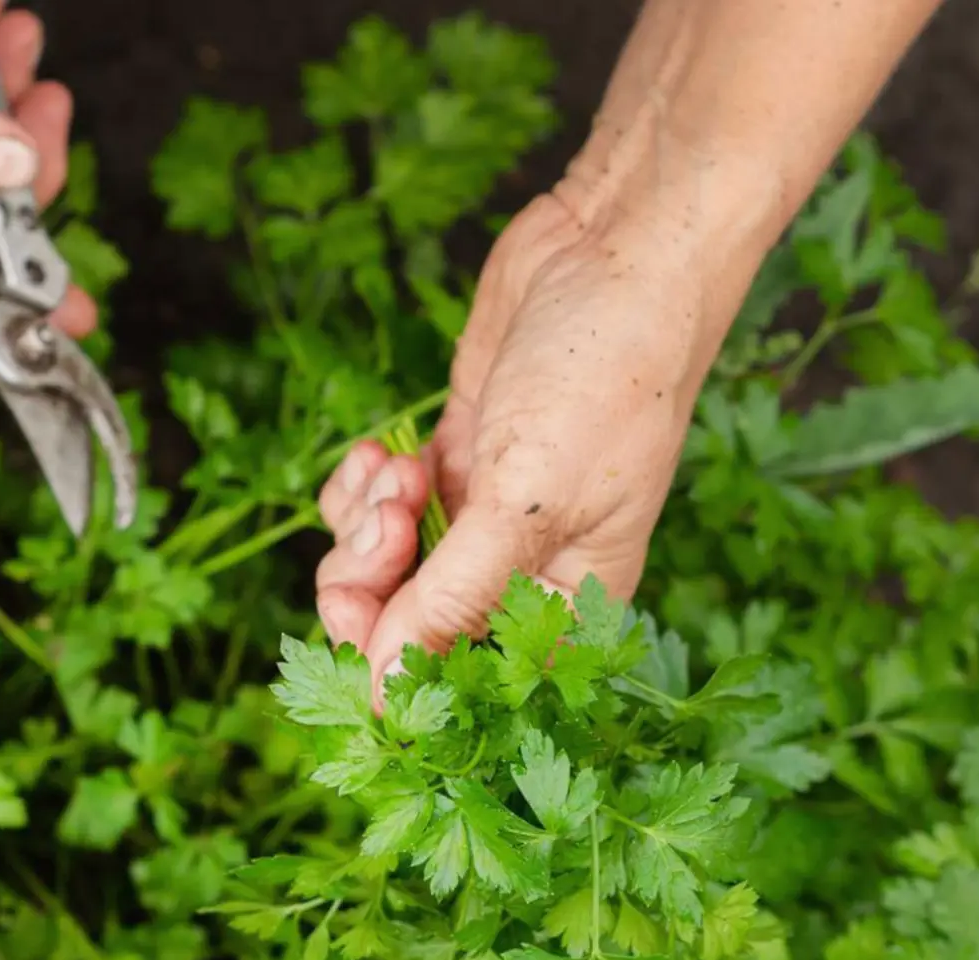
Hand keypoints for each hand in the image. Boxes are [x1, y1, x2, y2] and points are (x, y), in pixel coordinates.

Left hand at [314, 185, 744, 688]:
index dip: (400, 671)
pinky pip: (375, 509)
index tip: (366, 623)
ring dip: (366, 526)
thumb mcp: (528, 501)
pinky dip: (364, 487)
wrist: (613, 252)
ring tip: (398, 471)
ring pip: (379, 569)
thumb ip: (452, 598)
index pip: (464, 680)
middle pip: (404, 629)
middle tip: (385, 524)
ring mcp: (479, 514)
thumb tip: (386, 689)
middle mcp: (521, 570)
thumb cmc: (605, 378)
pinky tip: (384, 451)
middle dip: (370, 585)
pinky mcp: (450, 461)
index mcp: (564, 604)